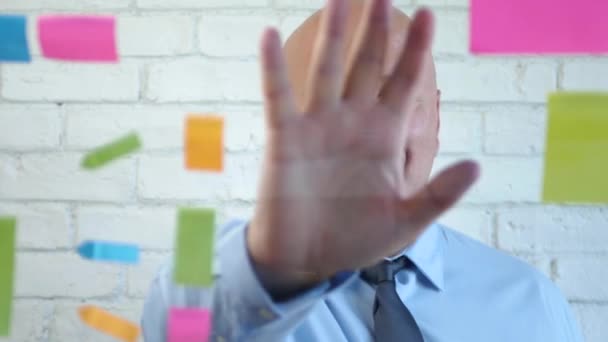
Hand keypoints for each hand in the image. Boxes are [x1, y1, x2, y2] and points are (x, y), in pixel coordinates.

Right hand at [249, 0, 478, 296]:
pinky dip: (272, 68)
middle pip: (367, 64)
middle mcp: (352, 122)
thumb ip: (438, 194)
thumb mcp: (405, 221)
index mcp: (383, 137)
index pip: (404, 83)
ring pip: (327, 69)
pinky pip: (278, 97)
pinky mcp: (285, 138)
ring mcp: (317, 126)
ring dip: (333, 34)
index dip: (415, 50)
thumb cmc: (355, 239)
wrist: (307, 259)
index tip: (427, 15)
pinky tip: (269, 35)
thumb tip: (476, 166)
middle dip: (376, 27)